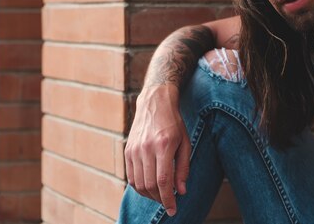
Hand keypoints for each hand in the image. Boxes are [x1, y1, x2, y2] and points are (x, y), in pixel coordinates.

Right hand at [125, 84, 190, 216]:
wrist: (154, 102)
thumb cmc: (174, 123)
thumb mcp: (185, 143)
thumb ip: (183, 168)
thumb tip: (181, 191)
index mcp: (163, 145)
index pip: (163, 181)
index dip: (168, 199)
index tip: (173, 210)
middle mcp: (146, 148)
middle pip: (150, 185)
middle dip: (160, 199)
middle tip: (169, 202)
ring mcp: (134, 149)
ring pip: (139, 183)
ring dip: (150, 195)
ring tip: (160, 195)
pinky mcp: (127, 150)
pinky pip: (131, 176)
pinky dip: (140, 186)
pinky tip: (150, 186)